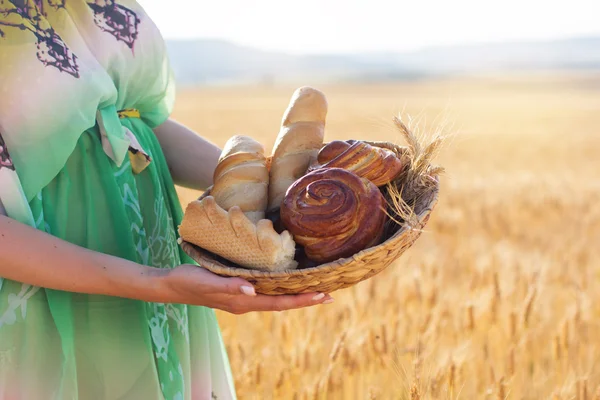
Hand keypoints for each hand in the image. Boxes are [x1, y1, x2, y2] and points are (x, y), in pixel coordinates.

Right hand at [158, 264, 333, 313]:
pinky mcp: (238, 290)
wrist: (171, 285)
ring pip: (275, 298)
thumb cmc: (189, 282)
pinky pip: (265, 292)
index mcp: (243, 302)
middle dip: (306, 299)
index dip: (302, 300)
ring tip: (315, 289)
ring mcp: (242, 297)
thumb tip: (252, 291)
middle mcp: (246, 302)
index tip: (323, 296)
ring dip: (295, 295)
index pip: (280, 303)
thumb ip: (229, 287)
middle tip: (329, 294)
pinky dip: (280, 288)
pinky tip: (285, 281)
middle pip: (282, 303)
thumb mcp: (208, 281)